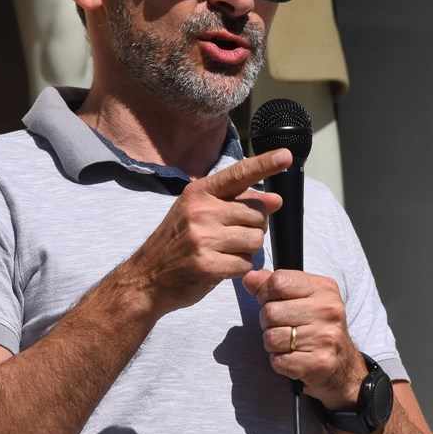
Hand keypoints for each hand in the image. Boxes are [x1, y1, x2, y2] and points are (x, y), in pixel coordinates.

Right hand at [131, 150, 290, 314]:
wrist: (146, 277)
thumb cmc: (178, 243)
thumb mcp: (200, 213)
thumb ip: (237, 203)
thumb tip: (276, 199)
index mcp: (199, 193)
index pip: (238, 174)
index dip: (265, 164)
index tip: (286, 156)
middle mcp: (200, 211)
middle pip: (258, 213)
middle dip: (254, 227)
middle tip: (232, 236)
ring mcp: (202, 238)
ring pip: (255, 239)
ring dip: (247, 250)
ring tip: (224, 252)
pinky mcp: (207, 265)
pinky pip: (246, 264)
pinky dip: (239, 268)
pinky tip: (220, 267)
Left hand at [242, 267, 363, 406]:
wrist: (342, 364)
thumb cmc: (317, 326)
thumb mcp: (302, 297)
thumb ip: (274, 284)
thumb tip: (250, 277)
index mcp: (324, 288)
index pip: (278, 281)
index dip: (265, 293)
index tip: (272, 301)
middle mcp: (328, 311)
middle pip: (270, 311)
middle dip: (267, 322)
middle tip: (283, 326)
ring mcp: (325, 338)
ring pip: (271, 338)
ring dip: (273, 343)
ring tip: (289, 342)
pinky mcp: (319, 363)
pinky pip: (278, 360)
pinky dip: (280, 360)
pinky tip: (294, 357)